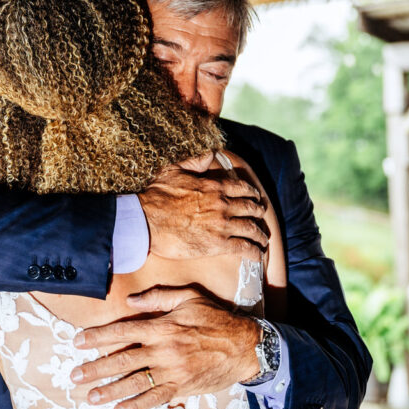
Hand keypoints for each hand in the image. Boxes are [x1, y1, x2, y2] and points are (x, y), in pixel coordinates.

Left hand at [71, 286, 260, 408]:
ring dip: (110, 391)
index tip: (78, 342)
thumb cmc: (216, 318)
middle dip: (96, 368)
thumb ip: (158, 297)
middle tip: (75, 375)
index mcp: (162, 326)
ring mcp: (172, 371)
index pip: (123, 332)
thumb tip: (131, 300)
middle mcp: (163, 350)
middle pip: (122, 360)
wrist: (243, 346)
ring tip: (91, 397)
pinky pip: (154, 398)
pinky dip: (136, 406)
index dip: (98, 337)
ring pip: (135, 382)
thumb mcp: (189, 297)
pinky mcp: (181, 387)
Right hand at [137, 153, 267, 259]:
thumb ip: (195, 161)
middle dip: (258, 213)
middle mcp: (223, 205)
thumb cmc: (156, 196)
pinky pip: (244, 248)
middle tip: (260, 217)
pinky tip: (258, 254)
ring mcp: (222, 225)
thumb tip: (210, 153)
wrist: (146, 221)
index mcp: (215, 186)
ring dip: (260, 235)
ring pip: (251, 229)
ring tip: (263, 240)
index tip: (256, 198)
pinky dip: (254, 251)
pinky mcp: (217, 244)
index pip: (243, 189)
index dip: (252, 194)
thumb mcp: (174, 169)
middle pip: (251, 209)